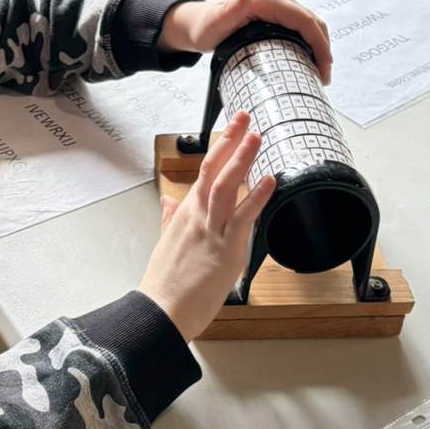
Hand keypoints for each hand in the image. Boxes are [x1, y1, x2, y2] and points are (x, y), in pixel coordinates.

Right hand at [137, 111, 274, 343]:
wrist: (160, 311)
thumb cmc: (164, 284)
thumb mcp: (165, 243)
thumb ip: (170, 219)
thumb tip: (168, 202)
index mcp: (185, 214)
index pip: (204, 171)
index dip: (219, 147)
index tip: (231, 128)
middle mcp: (197, 216)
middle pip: (214, 169)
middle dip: (230, 140)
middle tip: (244, 117)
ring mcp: (211, 231)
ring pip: (226, 186)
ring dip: (242, 159)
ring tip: (256, 136)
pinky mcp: (225, 249)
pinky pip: (243, 217)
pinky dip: (256, 196)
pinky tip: (269, 180)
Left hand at [158, 0, 331, 83]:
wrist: (197, 24)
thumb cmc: (204, 27)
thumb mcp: (214, 23)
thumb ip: (228, 11)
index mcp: (269, 0)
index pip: (305, 21)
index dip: (319, 44)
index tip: (323, 68)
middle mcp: (278, 0)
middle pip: (313, 22)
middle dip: (323, 49)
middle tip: (323, 78)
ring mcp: (279, 7)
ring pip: (310, 26)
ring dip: (319, 48)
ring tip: (318, 74)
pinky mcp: (278, 16)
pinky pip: (301, 29)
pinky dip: (310, 45)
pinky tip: (308, 63)